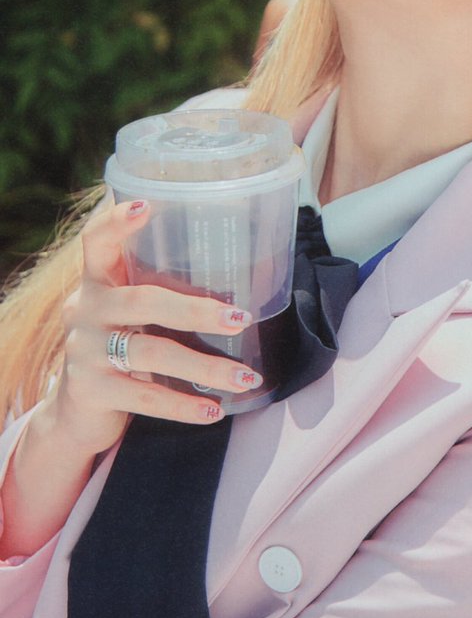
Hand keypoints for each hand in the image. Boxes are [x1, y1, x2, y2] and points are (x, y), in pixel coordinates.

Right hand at [53, 199, 259, 455]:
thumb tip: (249, 273)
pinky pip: (144, 396)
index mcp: (97, 280)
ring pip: (150, 352)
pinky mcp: (89, 391)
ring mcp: (84, 351)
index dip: (115, 222)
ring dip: (205, 367)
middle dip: (196, 310)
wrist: (76, 412)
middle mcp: (84, 310)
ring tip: (245, 377)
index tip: (146, 205)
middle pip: (142, 301)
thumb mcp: (132, 313)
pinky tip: (213, 411)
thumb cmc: (125, 345)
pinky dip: (183, 405)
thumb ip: (162, 291)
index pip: (96, 241)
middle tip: (241, 318)